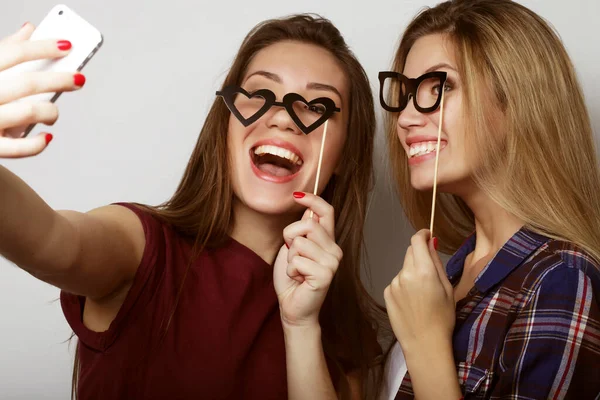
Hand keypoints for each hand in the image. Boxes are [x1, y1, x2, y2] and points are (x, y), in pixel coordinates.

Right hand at [0, 22, 84, 157]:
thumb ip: (5, 51)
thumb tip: (30, 29)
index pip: (14, 53)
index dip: (43, 47)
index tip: (68, 46)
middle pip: (28, 83)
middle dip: (59, 80)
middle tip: (79, 78)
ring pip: (29, 112)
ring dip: (50, 111)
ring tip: (53, 113)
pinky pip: (20, 148)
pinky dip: (38, 143)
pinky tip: (47, 137)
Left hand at [273, 192, 342, 328]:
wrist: (293, 307)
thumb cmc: (292, 278)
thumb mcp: (294, 248)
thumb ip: (303, 231)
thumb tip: (309, 211)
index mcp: (328, 240)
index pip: (327, 211)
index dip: (312, 200)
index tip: (297, 195)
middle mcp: (334, 249)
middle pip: (307, 224)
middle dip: (290, 238)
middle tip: (293, 257)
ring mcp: (332, 262)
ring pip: (300, 243)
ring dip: (290, 258)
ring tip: (296, 271)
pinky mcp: (325, 275)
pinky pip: (297, 261)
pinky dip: (290, 271)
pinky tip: (299, 280)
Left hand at [384, 229, 454, 354]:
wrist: (424, 343)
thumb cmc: (442, 317)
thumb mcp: (447, 287)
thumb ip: (436, 262)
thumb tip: (431, 242)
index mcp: (423, 270)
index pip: (416, 241)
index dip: (422, 235)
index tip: (427, 235)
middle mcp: (405, 274)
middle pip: (410, 252)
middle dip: (419, 254)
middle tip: (429, 270)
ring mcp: (393, 283)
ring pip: (404, 267)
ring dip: (412, 272)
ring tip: (422, 293)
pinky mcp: (387, 293)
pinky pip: (397, 281)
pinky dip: (404, 285)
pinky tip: (412, 301)